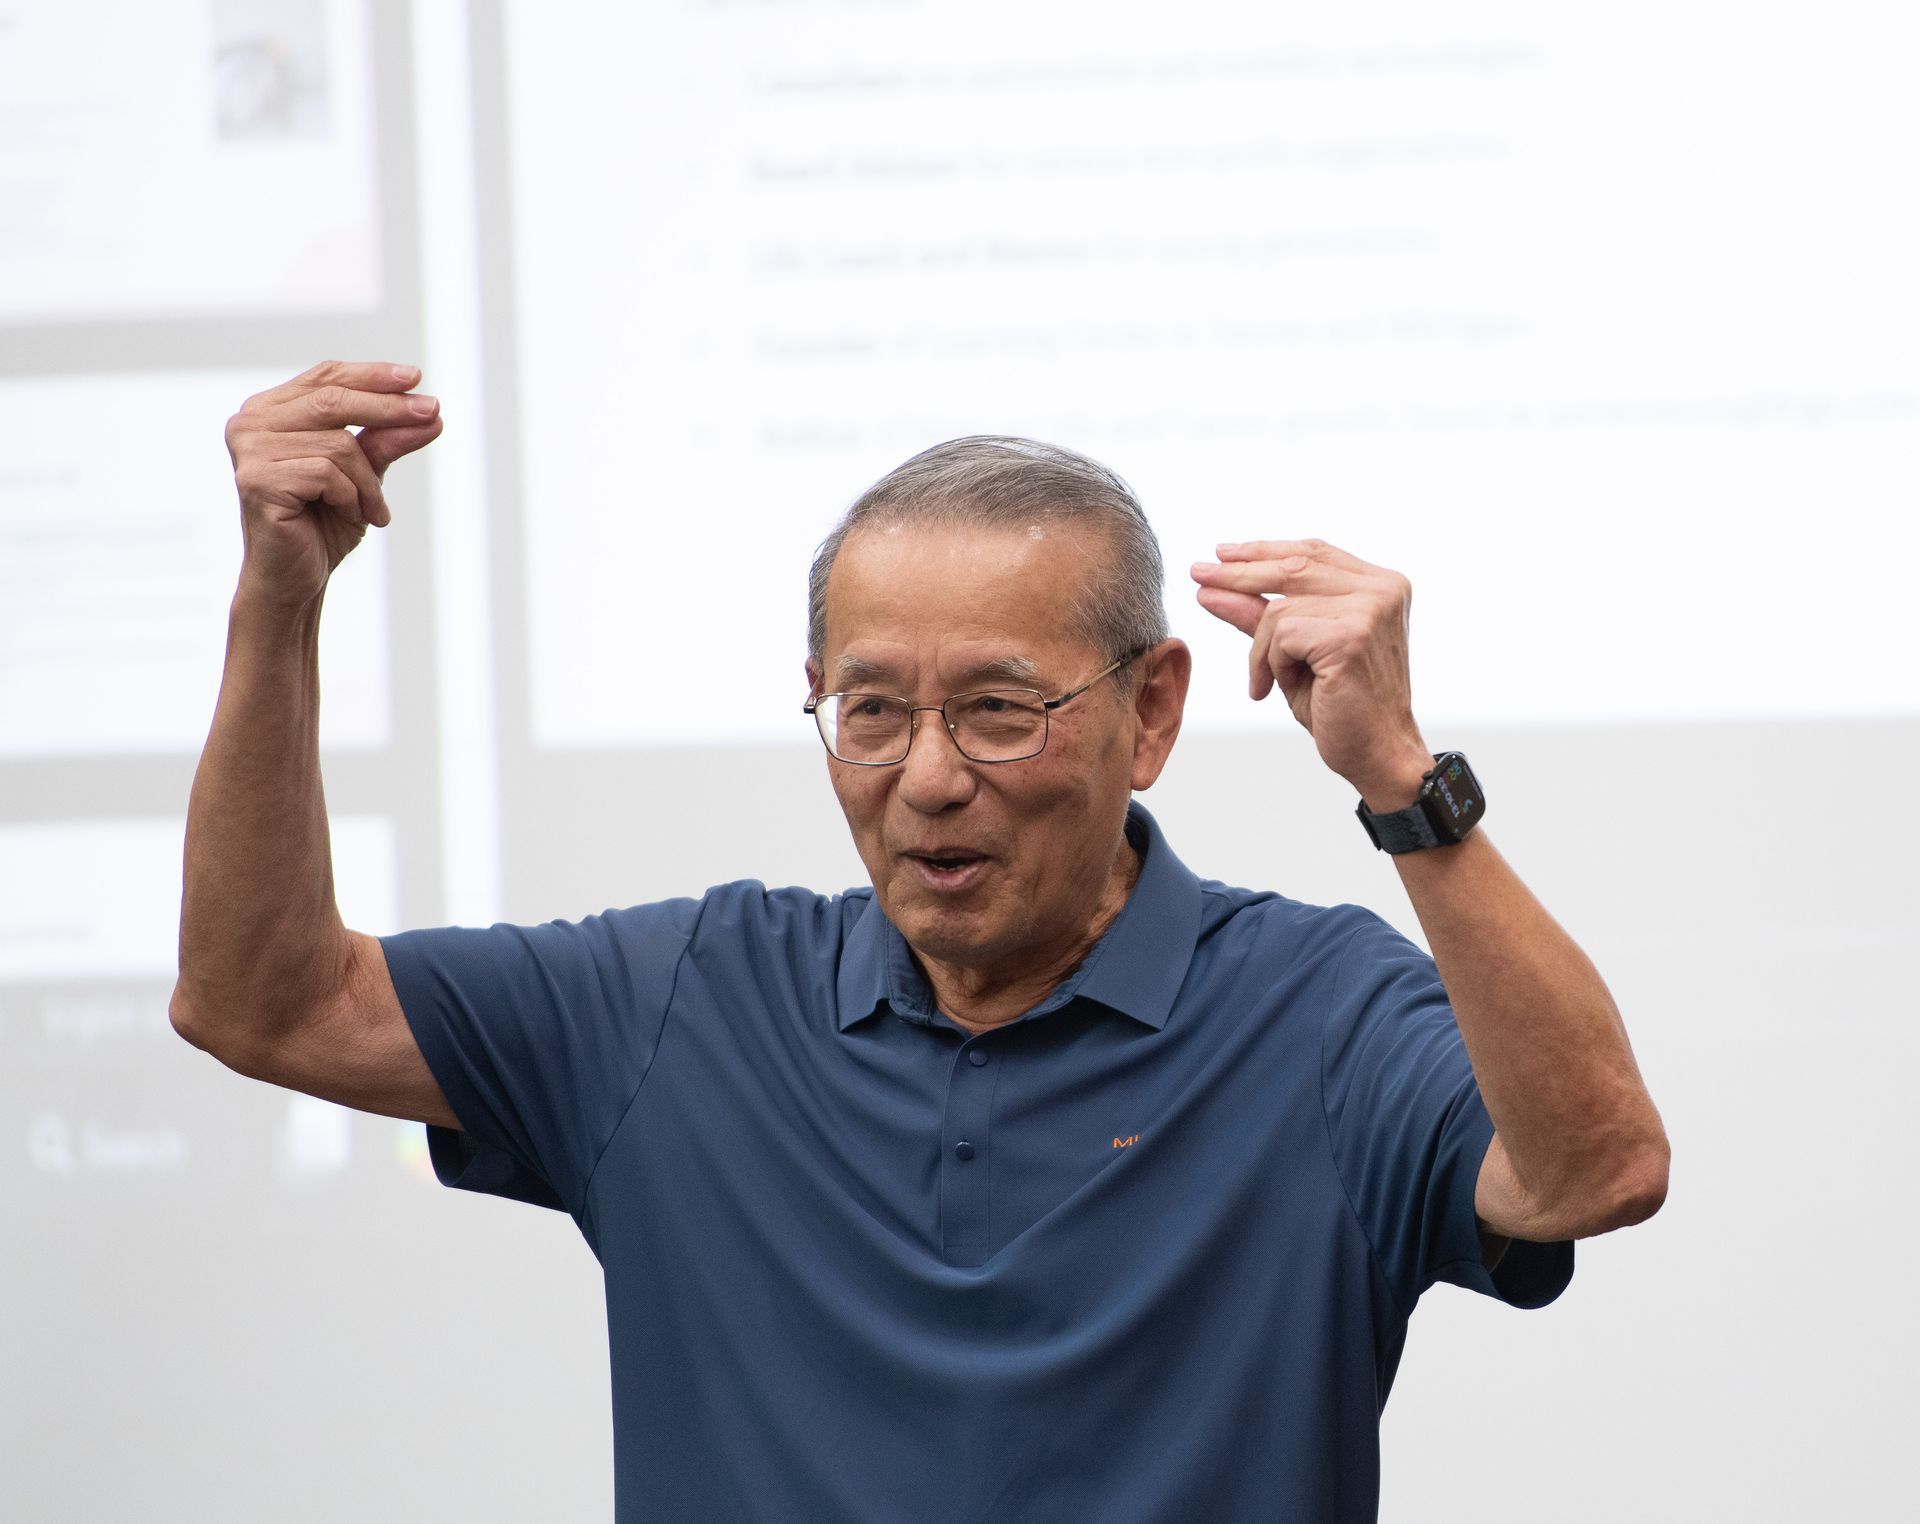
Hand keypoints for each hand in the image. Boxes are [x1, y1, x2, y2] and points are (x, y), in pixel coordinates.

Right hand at [224, 360, 442, 609]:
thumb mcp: (364, 475)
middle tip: (433, 415)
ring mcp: (249, 450)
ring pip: (338, 444)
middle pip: (333, 400)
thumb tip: (431, 414)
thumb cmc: (323, 525)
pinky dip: (352, 497)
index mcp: (269, 411)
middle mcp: (251, 423)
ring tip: (372, 510)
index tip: (417, 378)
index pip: (325, 377)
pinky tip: (350, 516)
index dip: (372, 375)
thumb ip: (387, 441)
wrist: (296, 580)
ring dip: (369, 482)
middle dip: (389, 408)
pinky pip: (328, 474)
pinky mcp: (257, 480)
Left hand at [1190, 538, 1431, 805]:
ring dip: (1261, 650)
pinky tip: (1277, 688)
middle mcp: (1382, 590)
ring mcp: (1369, 610)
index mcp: (1380, 585)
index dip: (1265, 551)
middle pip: (1294, 567)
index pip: (1313, 553)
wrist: (1377, 754)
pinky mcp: (1350, 636)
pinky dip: (1269, 664)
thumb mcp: (1294, 651)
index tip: (1222, 554)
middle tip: (1198, 575)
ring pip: (1279, 609)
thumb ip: (1260, 614)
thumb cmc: (1341, 705)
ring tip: (1268, 681)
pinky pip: (1280, 634)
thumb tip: (1210, 584)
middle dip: (1239, 573)